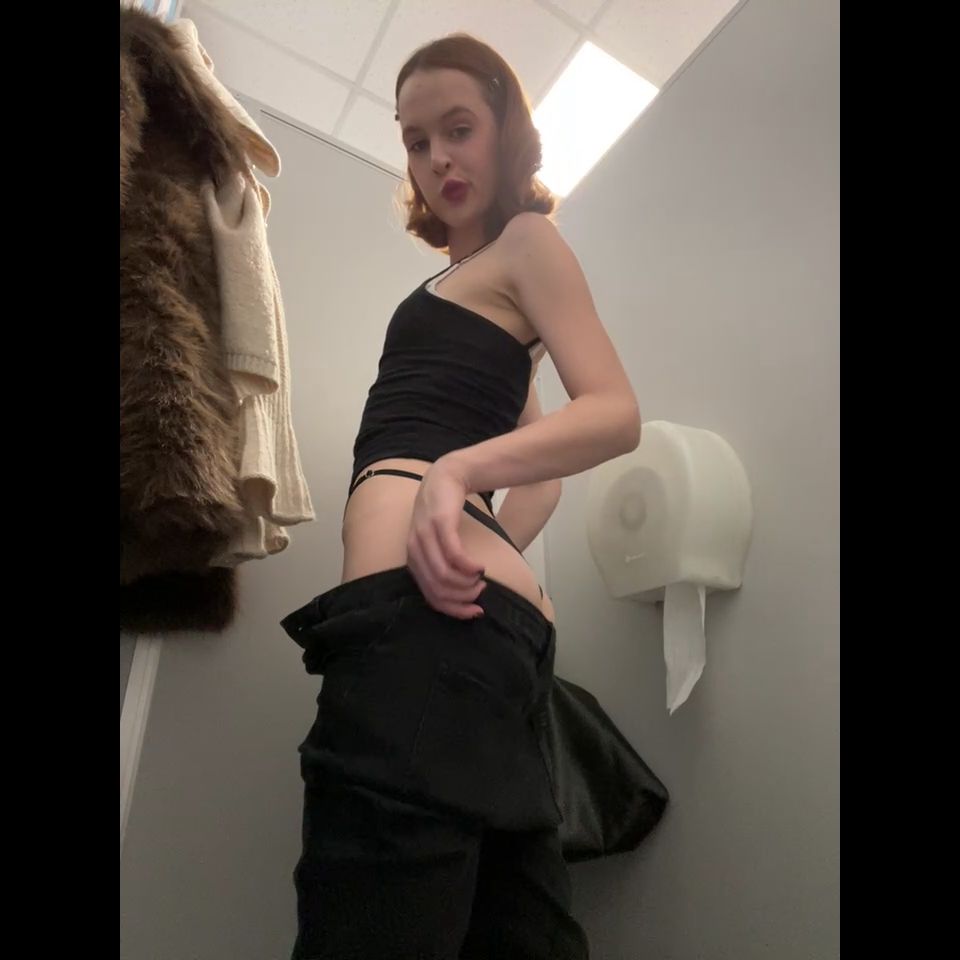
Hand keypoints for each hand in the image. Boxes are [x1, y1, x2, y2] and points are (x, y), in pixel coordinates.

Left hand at [406, 458, 486, 618]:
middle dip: (463, 598)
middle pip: (437, 589)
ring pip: (444, 575)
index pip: (430, 597)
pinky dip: (469, 566)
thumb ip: (443, 565)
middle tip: (480, 591)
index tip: (475, 611)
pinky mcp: (440, 524)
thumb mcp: (438, 543)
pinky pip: (453, 554)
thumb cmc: (444, 514)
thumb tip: (462, 595)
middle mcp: (415, 550)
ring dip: (467, 583)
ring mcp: (425, 536)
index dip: (455, 610)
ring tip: (482, 578)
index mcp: (413, 560)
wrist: (445, 477)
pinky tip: (480, 566)